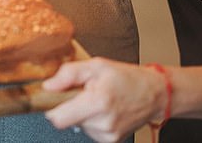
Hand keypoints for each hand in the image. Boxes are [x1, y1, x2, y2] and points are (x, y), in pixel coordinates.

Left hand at [44, 58, 164, 142]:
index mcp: (97, 102)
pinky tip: (103, 109)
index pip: (59, 118)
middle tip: (84, 91)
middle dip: (70, 105)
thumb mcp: (96, 65)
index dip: (51, 108)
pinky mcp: (110, 141)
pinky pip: (89, 130)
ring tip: (97, 99)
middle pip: (67, 120)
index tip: (53, 98)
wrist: (153, 93)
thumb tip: (48, 86)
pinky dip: (91, 120)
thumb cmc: (126, 77)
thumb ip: (69, 74)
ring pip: (78, 125)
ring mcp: (107, 135)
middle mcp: (102, 122)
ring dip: (82, 112)